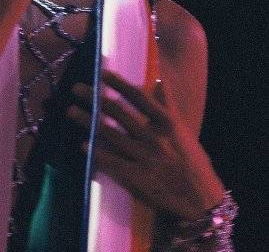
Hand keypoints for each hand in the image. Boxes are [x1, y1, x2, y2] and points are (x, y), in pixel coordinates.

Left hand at [68, 69, 224, 219]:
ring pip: (111, 135)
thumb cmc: (192, 162)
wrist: (201, 200)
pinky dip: (97, 153)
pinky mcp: (139, 178)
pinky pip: (113, 162)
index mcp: (167, 123)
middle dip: (95, 99)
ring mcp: (145, 158)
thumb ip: (168, 106)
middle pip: (119, 113)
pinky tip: (84, 145)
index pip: (138, 97)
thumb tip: (159, 81)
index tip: (101, 74)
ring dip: (89, 122)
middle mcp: (154, 137)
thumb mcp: (182, 130)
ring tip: (72, 111)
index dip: (119, 84)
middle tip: (77, 89)